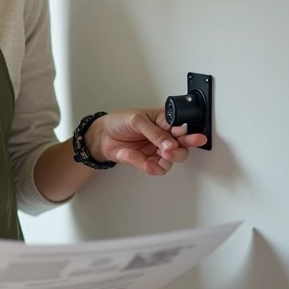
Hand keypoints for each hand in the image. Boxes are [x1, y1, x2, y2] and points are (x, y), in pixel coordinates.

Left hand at [87, 108, 208, 175]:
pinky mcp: (147, 161)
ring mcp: (156, 150)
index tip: (183, 135)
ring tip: (160, 154)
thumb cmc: (118, 122)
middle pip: (182, 147)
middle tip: (173, 150)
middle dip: (181, 150)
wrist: (101, 136)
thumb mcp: (136, 120)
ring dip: (168, 159)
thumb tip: (170, 143)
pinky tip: (142, 161)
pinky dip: (150, 166)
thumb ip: (155, 132)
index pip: (181, 128)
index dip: (186, 133)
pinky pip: (155, 168)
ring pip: (172, 160)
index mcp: (163, 121)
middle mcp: (163, 137)